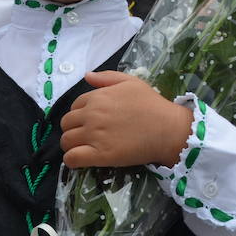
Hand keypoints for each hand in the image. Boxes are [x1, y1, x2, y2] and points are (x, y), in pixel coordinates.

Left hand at [60, 71, 192, 168]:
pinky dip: (72, 160)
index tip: (90, 122)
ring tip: (83, 148)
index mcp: (97, 97)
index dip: (80, 115)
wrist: (169, 129)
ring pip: (66, 141)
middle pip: (66, 124)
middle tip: (86, 136)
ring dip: (71, 145)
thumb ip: (107, 78)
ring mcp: (94, 135)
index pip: (74, 106)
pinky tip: (80, 160)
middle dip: (73, 129)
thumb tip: (87, 75)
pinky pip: (72, 158)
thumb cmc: (152, 105)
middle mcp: (91, 115)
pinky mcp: (99, 155)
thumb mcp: (131, 82)